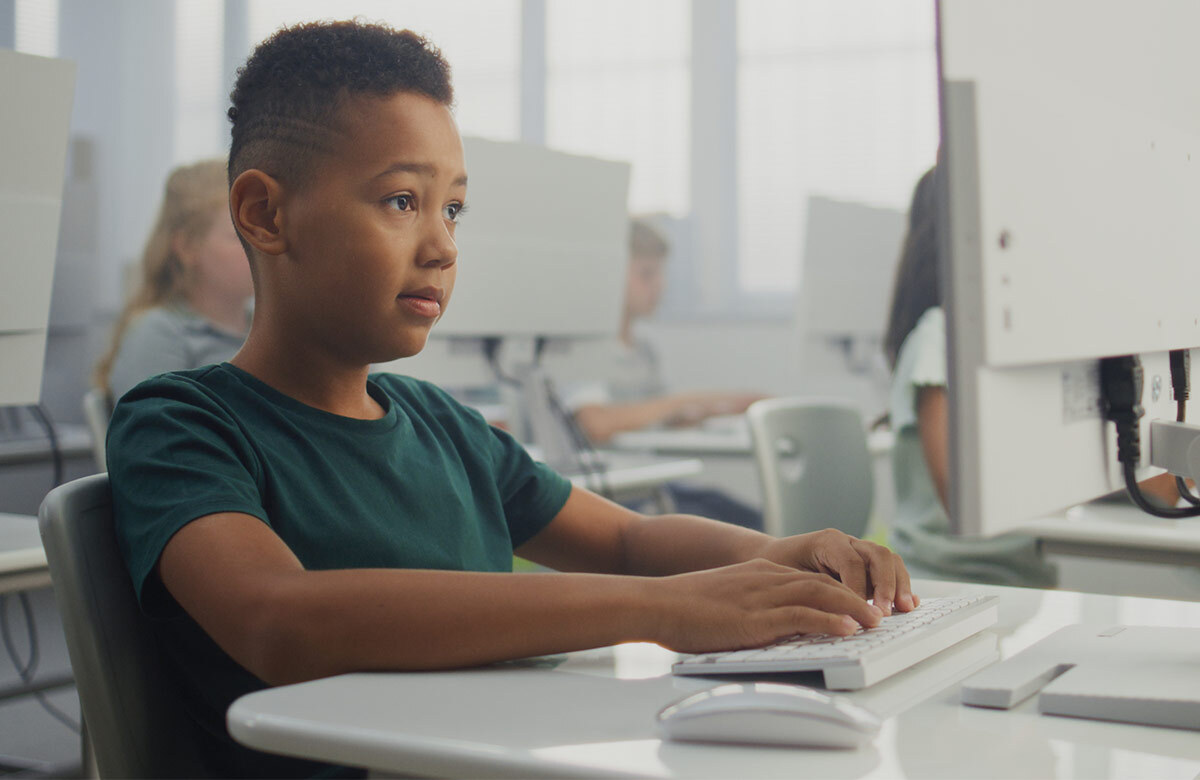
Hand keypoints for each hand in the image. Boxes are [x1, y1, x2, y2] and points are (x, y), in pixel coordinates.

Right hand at [648, 558, 883, 653]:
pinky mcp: (754, 616)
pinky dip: (829, 620)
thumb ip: (749, 606)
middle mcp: (765, 579)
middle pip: (824, 582)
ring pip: (820, 594)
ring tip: (875, 621)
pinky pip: (801, 615)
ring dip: (853, 607)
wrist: (655, 603)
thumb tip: (767, 627)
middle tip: (879, 612)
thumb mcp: (723, 599)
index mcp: (759, 574)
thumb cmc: (680, 607)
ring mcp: (761, 596)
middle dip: (856, 597)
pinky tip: (847, 628)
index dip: (839, 591)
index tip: (858, 604)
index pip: (809, 578)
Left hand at [754, 529, 917, 615]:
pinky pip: (891, 571)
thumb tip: (829, 614)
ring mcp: (861, 552)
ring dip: (899, 585)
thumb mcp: (787, 577)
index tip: (859, 611)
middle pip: (878, 555)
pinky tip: (909, 603)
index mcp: (827, 541)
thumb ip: (809, 590)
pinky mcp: (868, 567)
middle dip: (886, 584)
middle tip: (885, 611)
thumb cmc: (778, 567)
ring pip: (889, 560)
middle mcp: (848, 543)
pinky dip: (901, 586)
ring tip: (905, 608)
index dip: (858, 588)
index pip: (852, 562)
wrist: (773, 557)